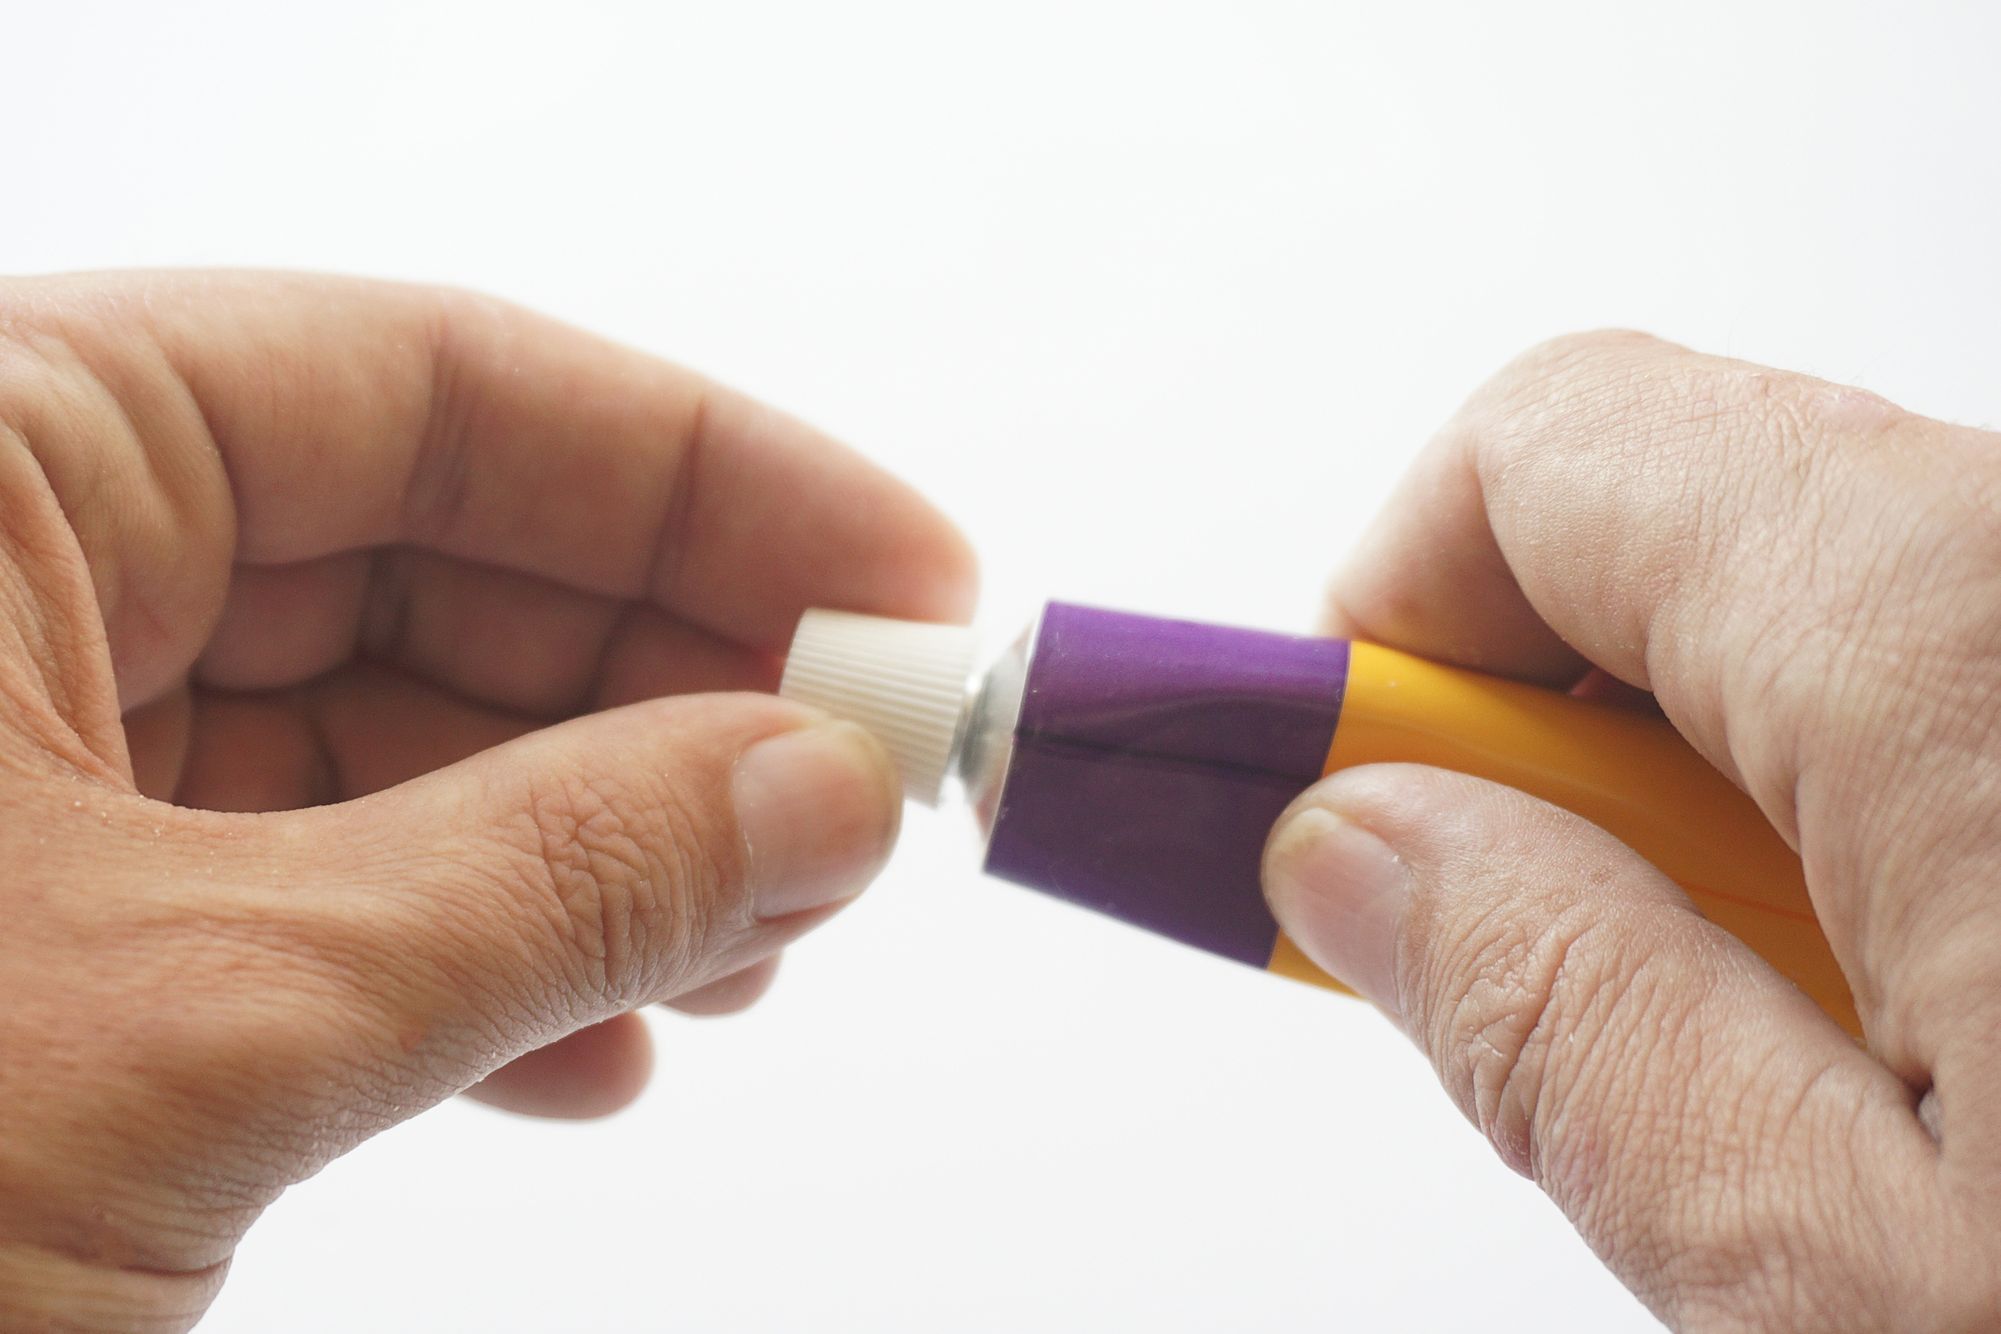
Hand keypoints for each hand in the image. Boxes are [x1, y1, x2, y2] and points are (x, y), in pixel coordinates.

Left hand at [0, 272, 973, 1328]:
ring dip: (604, 832)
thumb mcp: (206, 1021)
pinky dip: (477, 954)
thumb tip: (825, 785)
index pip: (419, 383)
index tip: (910, 580)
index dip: (703, 475)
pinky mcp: (29, 927)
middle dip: (673, 675)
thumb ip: (554, 875)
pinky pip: (313, 877)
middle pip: (424, 549)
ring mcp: (0, 759)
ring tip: (763, 944)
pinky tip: (598, 1048)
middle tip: (871, 788)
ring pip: (385, 728)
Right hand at [1262, 333, 1998, 1328]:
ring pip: (1823, 595)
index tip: (1311, 787)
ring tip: (1772, 1033)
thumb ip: (1575, 1030)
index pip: (1554, 447)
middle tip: (1534, 955)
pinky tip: (1938, 1008)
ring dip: (1709, 781)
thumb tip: (1352, 851)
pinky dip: (1866, 795)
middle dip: (1541, 722)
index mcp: (1978, 644)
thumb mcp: (1871, 1287)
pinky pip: (1952, 660)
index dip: (1384, 613)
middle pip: (1685, 513)